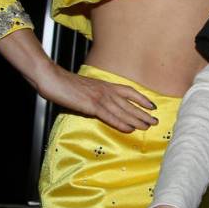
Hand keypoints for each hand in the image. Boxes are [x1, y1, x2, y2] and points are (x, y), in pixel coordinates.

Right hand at [36, 62, 158, 132]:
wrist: (52, 78)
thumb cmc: (65, 84)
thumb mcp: (86, 88)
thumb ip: (96, 96)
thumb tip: (102, 106)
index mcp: (105, 85)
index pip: (129, 91)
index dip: (142, 99)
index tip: (152, 106)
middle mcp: (106, 90)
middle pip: (129, 104)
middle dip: (143, 113)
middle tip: (156, 122)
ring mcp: (99, 97)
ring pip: (123, 111)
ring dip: (137, 120)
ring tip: (148, 127)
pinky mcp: (91, 105)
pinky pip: (109, 116)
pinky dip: (121, 123)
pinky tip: (129, 129)